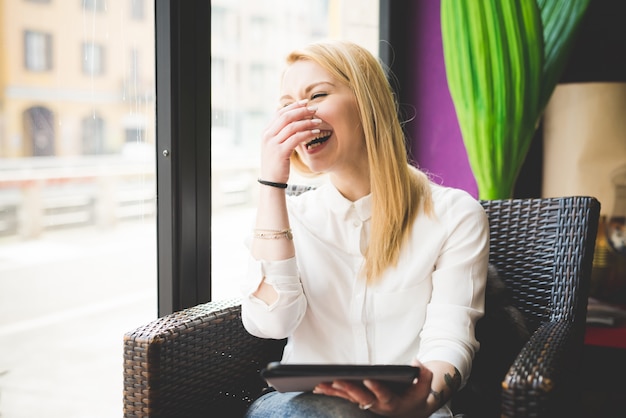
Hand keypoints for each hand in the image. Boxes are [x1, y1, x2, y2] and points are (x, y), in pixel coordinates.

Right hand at [260, 99, 321, 182]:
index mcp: (266, 132)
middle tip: (314, 109)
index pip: (280, 113)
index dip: (293, 106)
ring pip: (292, 126)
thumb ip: (281, 134)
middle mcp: (268, 135)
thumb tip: (292, 122)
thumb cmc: (276, 164)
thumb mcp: (276, 146)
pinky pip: (296, 138)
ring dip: (307, 122)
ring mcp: (273, 143)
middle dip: (302, 111)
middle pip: (286, 116)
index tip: (306, 102)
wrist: (271, 182)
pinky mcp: (280, 152)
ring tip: (318, 121)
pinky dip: (307, 133)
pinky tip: (316, 133)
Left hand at [313, 362, 435, 417]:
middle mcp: (377, 405)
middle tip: (337, 380)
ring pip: (349, 398)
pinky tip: (318, 387)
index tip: (368, 379)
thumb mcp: (424, 387)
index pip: (384, 396)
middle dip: (349, 389)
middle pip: (361, 398)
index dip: (376, 389)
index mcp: (393, 402)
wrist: (410, 410)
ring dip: (335, 392)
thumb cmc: (416, 395)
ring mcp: (367, 404)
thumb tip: (416, 362)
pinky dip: (331, 393)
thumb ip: (423, 375)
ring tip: (320, 384)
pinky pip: (344, 397)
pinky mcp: (360, 400)